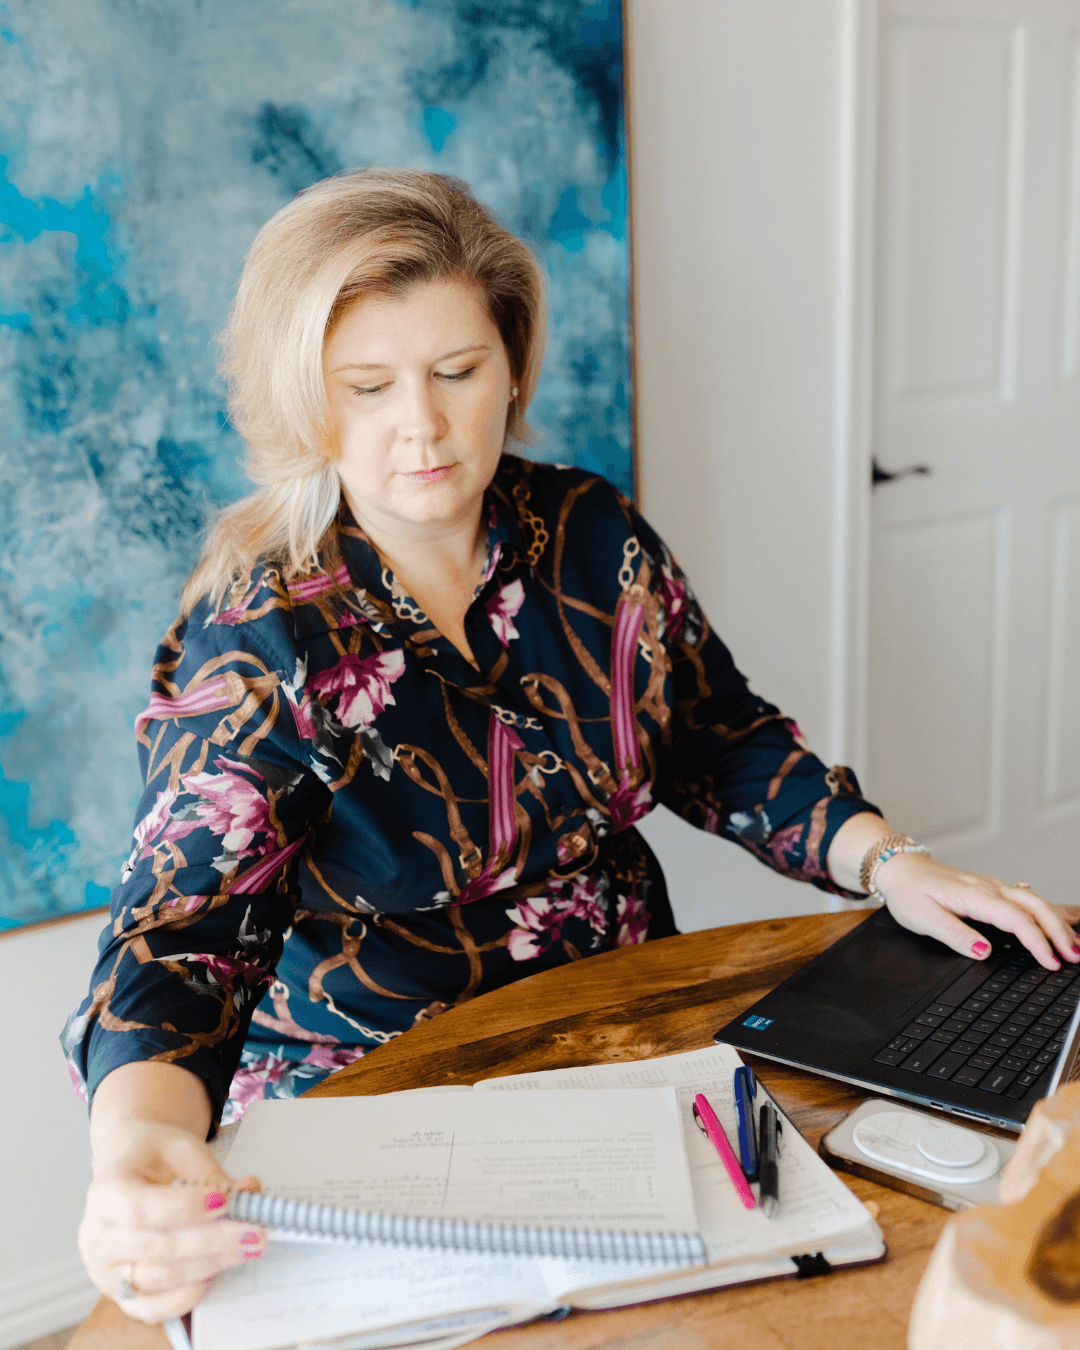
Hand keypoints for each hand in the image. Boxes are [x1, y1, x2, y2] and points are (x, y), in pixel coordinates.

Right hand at [79, 1119, 264, 1322]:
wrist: (128, 1167)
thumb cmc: (152, 1157)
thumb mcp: (182, 1149)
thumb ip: (214, 1175)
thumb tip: (248, 1194)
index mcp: (106, 1191)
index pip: (140, 1208)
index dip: (185, 1208)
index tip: (224, 1201)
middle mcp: (98, 1235)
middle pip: (158, 1247)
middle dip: (214, 1240)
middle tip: (254, 1231)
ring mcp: (106, 1271)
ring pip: (161, 1278)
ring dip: (211, 1264)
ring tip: (247, 1247)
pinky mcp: (120, 1294)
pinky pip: (153, 1308)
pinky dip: (187, 1295)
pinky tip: (215, 1274)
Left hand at [876, 852, 1079, 970]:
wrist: (900, 868)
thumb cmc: (909, 892)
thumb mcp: (923, 917)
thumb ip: (954, 935)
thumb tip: (984, 952)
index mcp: (974, 895)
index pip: (1016, 919)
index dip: (1037, 942)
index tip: (1050, 963)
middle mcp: (989, 888)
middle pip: (1035, 908)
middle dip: (1060, 932)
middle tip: (1075, 957)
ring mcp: (994, 887)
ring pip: (1036, 901)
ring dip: (1059, 922)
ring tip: (1077, 945)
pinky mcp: (993, 890)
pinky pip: (1028, 898)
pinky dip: (1051, 909)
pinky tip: (1066, 917)